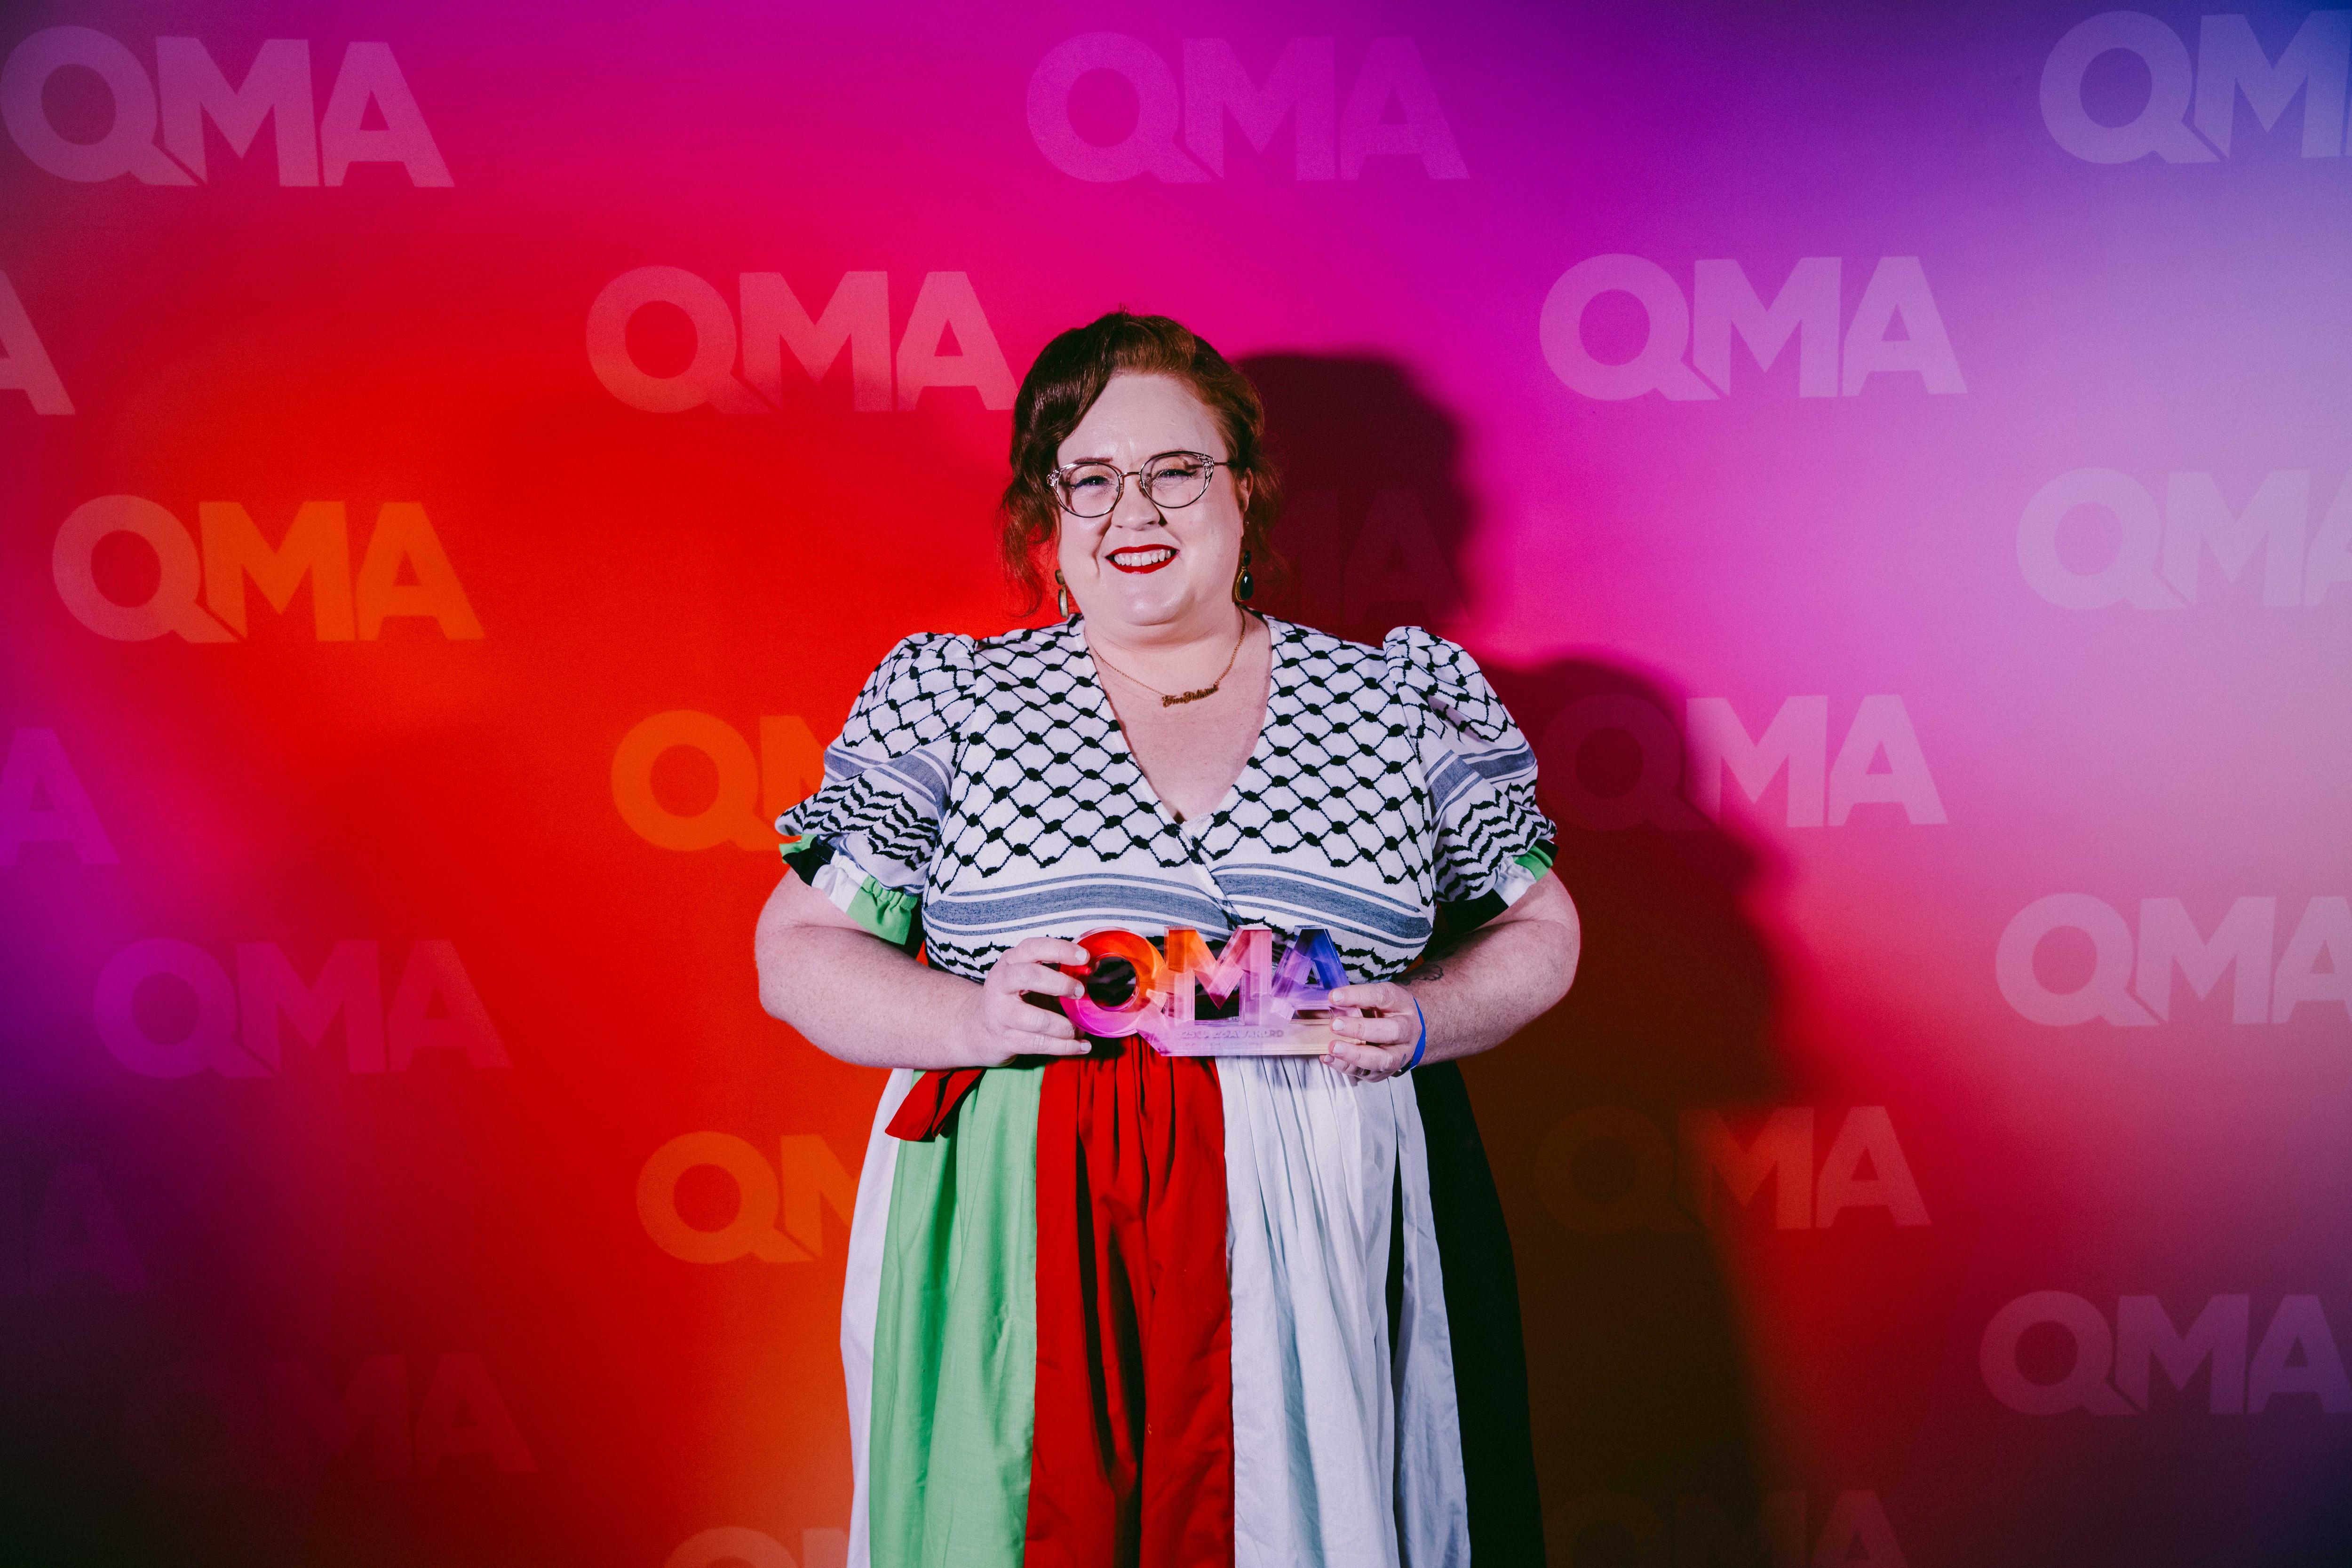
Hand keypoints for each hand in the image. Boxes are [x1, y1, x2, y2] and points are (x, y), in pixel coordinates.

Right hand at [947, 937, 1095, 1066]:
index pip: (1033, 948)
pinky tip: (1082, 1046)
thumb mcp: (1024, 976)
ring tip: (1080, 1029)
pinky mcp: (1005, 1039)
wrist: (977, 1028)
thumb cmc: (1012, 998)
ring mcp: (1000, 1013)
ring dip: (1064, 1026)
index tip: (1085, 957)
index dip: (1060, 950)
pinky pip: (1039, 1044)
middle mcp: (1001, 983)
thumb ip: (1051, 972)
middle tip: (1080, 992)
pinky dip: (1065, 1047)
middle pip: (1030, 977)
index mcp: (1010, 962)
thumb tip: (1091, 974)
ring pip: (1035, 1020)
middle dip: (1060, 983)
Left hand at [1321, 980, 1420, 1084]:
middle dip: (1361, 1029)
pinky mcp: (1386, 1071)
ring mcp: (1399, 1054)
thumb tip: (1322, 1004)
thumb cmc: (1387, 1011)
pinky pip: (1367, 1072)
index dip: (1357, 996)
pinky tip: (1330, 1058)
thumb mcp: (1375, 997)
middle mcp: (1406, 1031)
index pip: (1382, 997)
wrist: (1407, 1031)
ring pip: (1382, 1059)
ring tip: (1333, 1048)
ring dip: (1355, 1055)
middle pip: (1391, 1031)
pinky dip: (1345, 1066)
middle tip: (1335, 1025)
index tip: (1334, 997)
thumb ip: (1353, 1000)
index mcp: (1402, 1005)